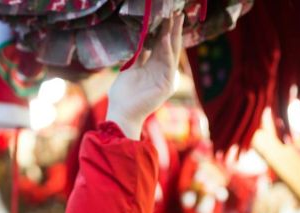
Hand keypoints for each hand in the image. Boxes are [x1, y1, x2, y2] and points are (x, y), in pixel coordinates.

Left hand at [106, 12, 184, 139]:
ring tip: (175, 19)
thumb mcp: (130, 69)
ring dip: (173, 35)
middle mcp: (161, 71)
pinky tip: (165, 38)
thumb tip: (143, 39)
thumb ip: (138, 55)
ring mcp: (166, 78)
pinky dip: (167, 50)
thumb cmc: (122, 95)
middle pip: (169, 46)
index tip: (166, 15)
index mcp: (153, 67)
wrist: (121, 112)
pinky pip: (168, 64)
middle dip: (173, 29)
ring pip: (172, 52)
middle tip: (177, 11)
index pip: (161, 45)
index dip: (164, 30)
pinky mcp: (167, 85)